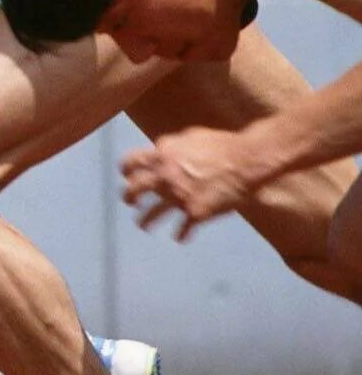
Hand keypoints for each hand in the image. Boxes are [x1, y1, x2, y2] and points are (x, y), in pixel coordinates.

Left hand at [120, 125, 268, 239]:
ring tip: (143, 226)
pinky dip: (181, 235)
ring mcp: (179, 196)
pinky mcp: (195, 212)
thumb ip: (172, 144)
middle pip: (135, 190)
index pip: (131, 162)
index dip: (126, 170)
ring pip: (152, 214)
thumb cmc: (223, 145)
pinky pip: (183, 228)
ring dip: (145, 221)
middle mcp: (165, 177)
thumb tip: (161, 148)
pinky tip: (180, 238)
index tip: (127, 177)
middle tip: (131, 202)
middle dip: (129, 197)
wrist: (248, 162)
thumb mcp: (191, 136)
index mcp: (162, 156)